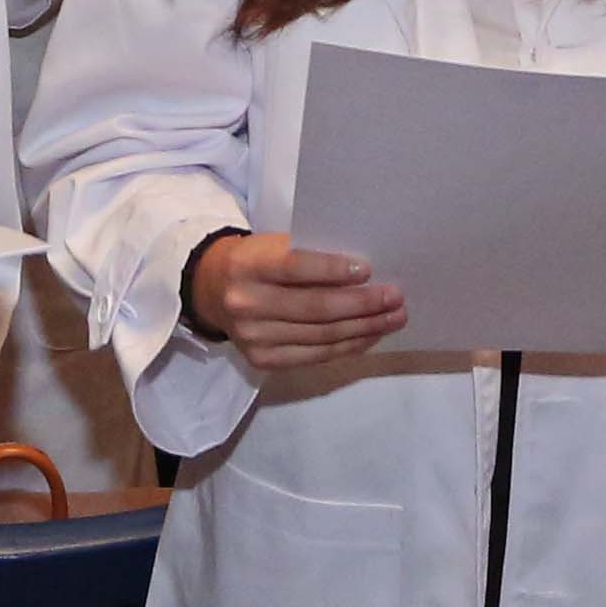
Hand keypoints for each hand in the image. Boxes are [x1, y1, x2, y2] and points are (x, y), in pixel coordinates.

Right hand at [189, 230, 403, 374]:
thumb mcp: (270, 246)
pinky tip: (369, 335)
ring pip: (321, 336)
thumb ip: (307, 256)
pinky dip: (348, 346)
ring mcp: (254, 338)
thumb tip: (363, 272)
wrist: (210, 289)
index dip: (333, 270)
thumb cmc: (254, 260)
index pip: (295, 268)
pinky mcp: (263, 361)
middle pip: (315, 308)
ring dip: (364, 328)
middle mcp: (246, 304)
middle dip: (362, 304)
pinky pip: (316, 356)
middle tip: (395, 296)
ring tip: (393, 318)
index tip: (368, 269)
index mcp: (247, 265)